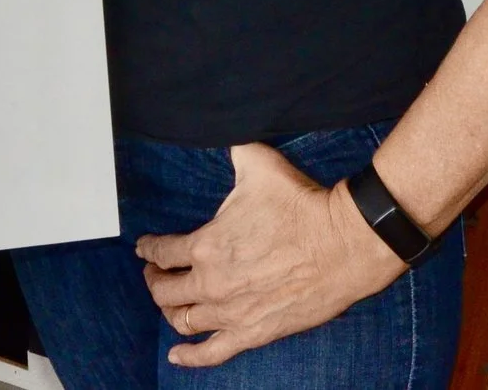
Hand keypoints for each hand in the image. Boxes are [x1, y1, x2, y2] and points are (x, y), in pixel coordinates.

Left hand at [134, 142, 407, 367]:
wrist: (343, 244)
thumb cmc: (302, 205)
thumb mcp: (260, 165)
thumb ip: (235, 151)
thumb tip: (224, 130)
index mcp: (205, 245)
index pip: (162, 252)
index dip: (148, 250)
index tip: (144, 248)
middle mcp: (211, 282)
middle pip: (165, 291)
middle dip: (155, 281)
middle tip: (156, 274)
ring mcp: (230, 312)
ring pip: (183, 320)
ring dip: (171, 312)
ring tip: (171, 303)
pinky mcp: (253, 333)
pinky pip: (210, 353)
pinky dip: (190, 357)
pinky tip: (178, 355)